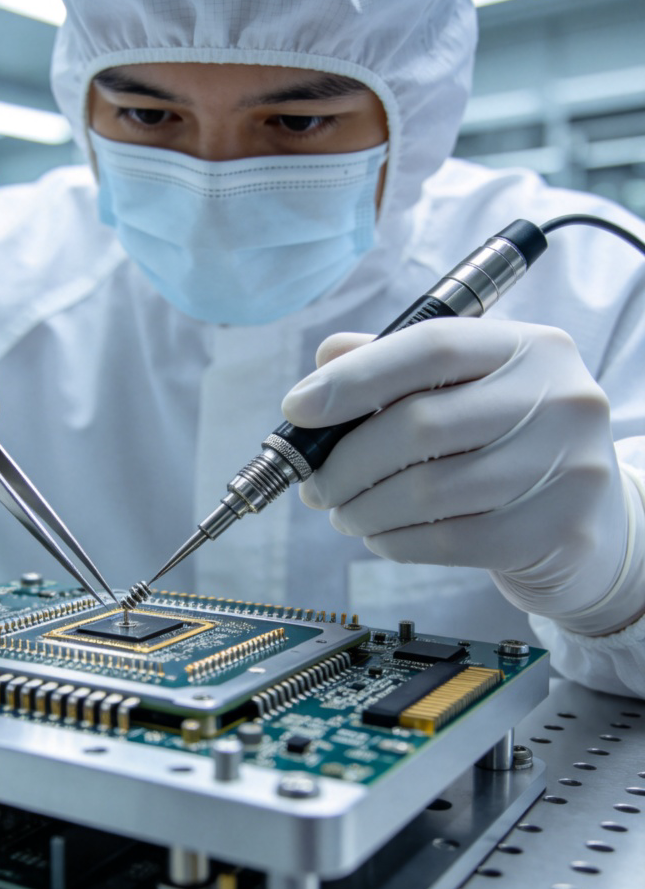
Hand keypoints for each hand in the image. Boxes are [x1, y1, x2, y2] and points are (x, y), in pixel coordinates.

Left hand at [282, 318, 636, 632]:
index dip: (353, 378)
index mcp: (529, 346)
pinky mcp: (559, 529)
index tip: (297, 409)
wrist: (592, 520)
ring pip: (426, 490)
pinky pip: (447, 541)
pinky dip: (394, 541)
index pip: (430, 347)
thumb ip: (396, 364)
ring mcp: (568, 466)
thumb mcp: (466, 388)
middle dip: (344, 462)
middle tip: (313, 485)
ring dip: (362, 508)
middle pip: (418, 425)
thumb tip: (326, 359)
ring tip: (343, 512)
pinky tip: (379, 537)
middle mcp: (559, 397)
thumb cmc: (507, 443)